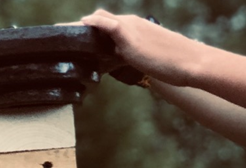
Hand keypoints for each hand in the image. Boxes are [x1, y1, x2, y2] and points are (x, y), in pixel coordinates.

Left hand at [62, 10, 206, 86]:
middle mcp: (128, 24)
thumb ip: (127, 59)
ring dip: (77, 27)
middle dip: (75, 29)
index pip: (104, 26)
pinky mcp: (129, 36)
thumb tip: (113, 67)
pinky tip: (80, 25)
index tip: (68, 39)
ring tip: (57, 32)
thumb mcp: (144, 60)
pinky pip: (106, 25)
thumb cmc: (171, 64)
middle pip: (97, 21)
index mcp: (132, 29)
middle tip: (55, 36)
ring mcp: (128, 28)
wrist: (189, 62)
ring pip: (97, 21)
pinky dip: (92, 24)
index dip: (86, 32)